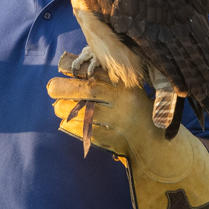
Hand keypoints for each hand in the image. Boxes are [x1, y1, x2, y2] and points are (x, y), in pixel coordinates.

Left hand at [48, 52, 208, 208]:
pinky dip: (76, 129)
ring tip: (57, 106)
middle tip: (50, 87)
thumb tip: (74, 65)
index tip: (62, 68)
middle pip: (92, 92)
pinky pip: (90, 133)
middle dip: (68, 89)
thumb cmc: (137, 110)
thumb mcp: (130, 90)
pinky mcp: (117, 141)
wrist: (158, 143)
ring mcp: (122, 123)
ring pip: (88, 114)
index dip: (80, 71)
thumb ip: (109, 79)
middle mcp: (126, 102)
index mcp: (129, 85)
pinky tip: (66, 123)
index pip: (101, 74)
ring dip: (68, 110)